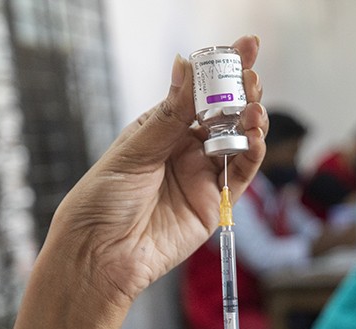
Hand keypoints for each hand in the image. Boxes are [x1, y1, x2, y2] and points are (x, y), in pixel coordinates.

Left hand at [43, 35, 267, 308]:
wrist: (101, 254)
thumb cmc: (102, 201)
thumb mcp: (133, 151)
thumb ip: (169, 115)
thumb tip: (185, 66)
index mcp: (161, 129)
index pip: (197, 92)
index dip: (220, 69)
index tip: (244, 46)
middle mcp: (185, 148)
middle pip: (224, 113)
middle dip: (241, 91)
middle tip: (251, 77)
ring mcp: (202, 174)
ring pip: (238, 140)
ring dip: (251, 120)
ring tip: (254, 107)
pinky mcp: (216, 202)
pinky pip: (241, 173)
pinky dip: (253, 153)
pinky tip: (254, 136)